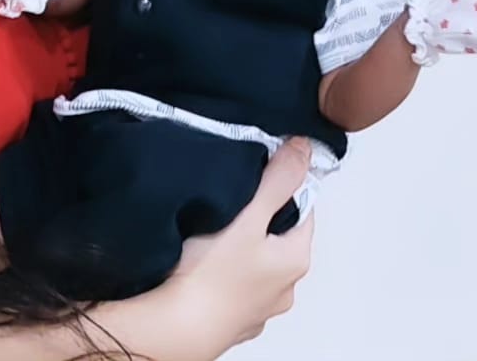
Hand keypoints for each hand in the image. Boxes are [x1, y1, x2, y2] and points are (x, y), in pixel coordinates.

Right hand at [163, 138, 313, 358]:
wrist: (172, 328)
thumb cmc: (210, 275)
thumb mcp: (249, 215)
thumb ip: (277, 180)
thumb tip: (304, 148)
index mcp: (296, 259)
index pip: (302, 206)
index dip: (281, 184)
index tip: (253, 173)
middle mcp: (285, 288)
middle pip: (278, 232)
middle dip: (257, 213)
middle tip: (227, 197)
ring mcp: (258, 307)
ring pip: (254, 259)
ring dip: (238, 243)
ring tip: (208, 228)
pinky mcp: (231, 318)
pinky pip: (232, 281)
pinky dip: (222, 269)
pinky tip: (200, 260)